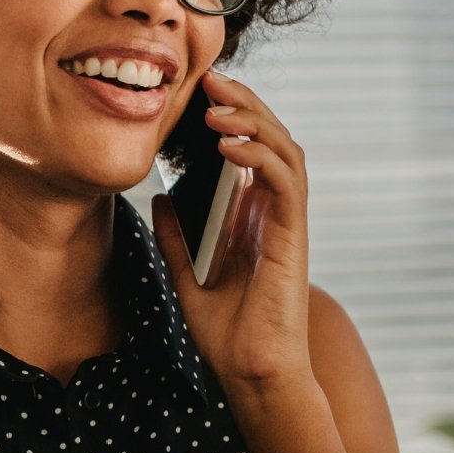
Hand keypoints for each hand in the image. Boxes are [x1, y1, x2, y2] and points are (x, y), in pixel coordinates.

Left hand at [150, 71, 313, 388]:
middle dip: (242, 104)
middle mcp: (273, 212)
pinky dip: (260, 157)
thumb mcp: (186, 275)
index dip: (230, 115)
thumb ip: (176, 236)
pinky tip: (228, 146)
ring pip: (284, 150)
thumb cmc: (226, 331)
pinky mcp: (293, 237)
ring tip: (216, 107)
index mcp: (251, 215)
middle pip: (270, 138)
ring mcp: (286, 222)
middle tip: (211, 80)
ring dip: (252, 122)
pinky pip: (285, 183)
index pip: (248, 148)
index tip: (198, 92)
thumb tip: (159, 197)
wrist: (250, 372)